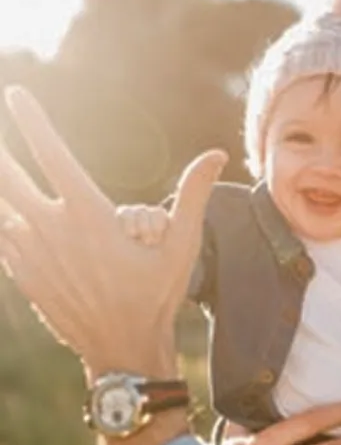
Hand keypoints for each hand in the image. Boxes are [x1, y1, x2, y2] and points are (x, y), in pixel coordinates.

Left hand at [0, 87, 226, 378]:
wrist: (122, 349)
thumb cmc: (156, 296)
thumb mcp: (182, 246)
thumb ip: (194, 195)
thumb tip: (215, 154)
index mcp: (89, 217)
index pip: (51, 154)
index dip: (31, 120)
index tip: (16, 95)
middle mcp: (52, 231)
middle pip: (6, 176)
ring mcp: (32, 254)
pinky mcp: (23, 274)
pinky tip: (2, 211)